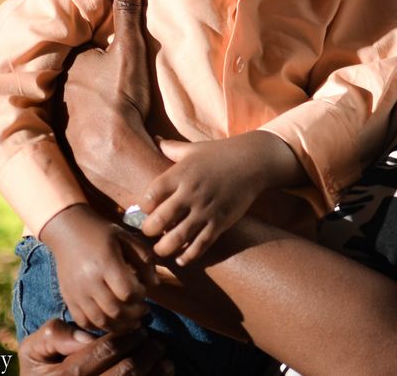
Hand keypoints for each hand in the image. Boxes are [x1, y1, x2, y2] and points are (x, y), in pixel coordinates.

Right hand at [18, 319, 170, 375]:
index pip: (103, 351)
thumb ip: (54, 335)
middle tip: (153, 340)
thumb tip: (86, 338)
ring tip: (161, 356)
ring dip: (153, 370)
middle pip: (124, 371)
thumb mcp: (34, 350)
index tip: (139, 328)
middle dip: (145, 351)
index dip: (126, 337)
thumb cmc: (40, 372)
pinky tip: (163, 371)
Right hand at [39, 204, 154, 331]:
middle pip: (115, 310)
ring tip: (132, 322)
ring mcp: (76, 293)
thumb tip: (155, 284)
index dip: (140, 296)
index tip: (144, 291)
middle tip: (144, 311)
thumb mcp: (126, 237)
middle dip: (134, 314)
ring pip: (100, 320)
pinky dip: (99, 327)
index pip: (127, 291)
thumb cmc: (101, 233)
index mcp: (106, 263)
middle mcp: (89, 281)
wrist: (68, 231)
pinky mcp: (68, 299)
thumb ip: (143, 259)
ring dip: (119, 326)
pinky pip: (83, 322)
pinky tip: (111, 322)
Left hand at [63, 0, 171, 206]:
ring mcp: (55, 114)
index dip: (89, 45)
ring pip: (63, 98)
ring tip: (91, 102)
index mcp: (69, 61)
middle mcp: (54, 85)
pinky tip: (85, 129)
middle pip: (67, 71)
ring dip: (74, 99)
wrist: (114, 153)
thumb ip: (128, 12)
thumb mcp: (130, 51)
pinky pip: (64, 124)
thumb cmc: (121, 99)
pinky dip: (73, 124)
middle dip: (78, 72)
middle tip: (97, 77)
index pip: (77, 45)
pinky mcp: (61, 140)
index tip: (99, 48)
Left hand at [139, 136, 267, 265]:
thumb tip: (155, 140)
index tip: (144, 211)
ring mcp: (206, 209)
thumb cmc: (220, 153)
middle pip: (160, 219)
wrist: (254, 161)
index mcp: (180, 173)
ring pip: (178, 237)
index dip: (142, 207)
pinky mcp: (220, 222)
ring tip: (161, 249)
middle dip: (149, 231)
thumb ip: (172, 148)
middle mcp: (191, 192)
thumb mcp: (194, 149)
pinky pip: (201, 244)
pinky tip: (181, 258)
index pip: (150, 195)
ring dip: (164, 248)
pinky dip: (188, 255)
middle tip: (149, 233)